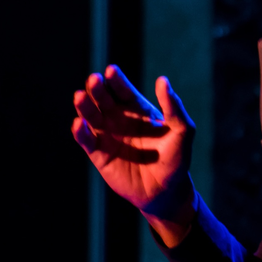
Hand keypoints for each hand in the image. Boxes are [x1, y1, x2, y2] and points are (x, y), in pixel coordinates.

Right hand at [72, 65, 196, 244]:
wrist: (166, 191)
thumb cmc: (177, 159)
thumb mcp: (182, 131)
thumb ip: (173, 108)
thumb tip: (162, 81)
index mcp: (138, 109)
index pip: (124, 90)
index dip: (116, 80)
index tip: (111, 71)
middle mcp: (120, 119)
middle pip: (104, 99)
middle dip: (98, 88)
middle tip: (94, 80)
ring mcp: (108, 136)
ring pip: (91, 116)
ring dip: (85, 106)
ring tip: (80, 96)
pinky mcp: (99, 154)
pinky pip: (87, 140)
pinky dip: (81, 132)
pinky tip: (79, 124)